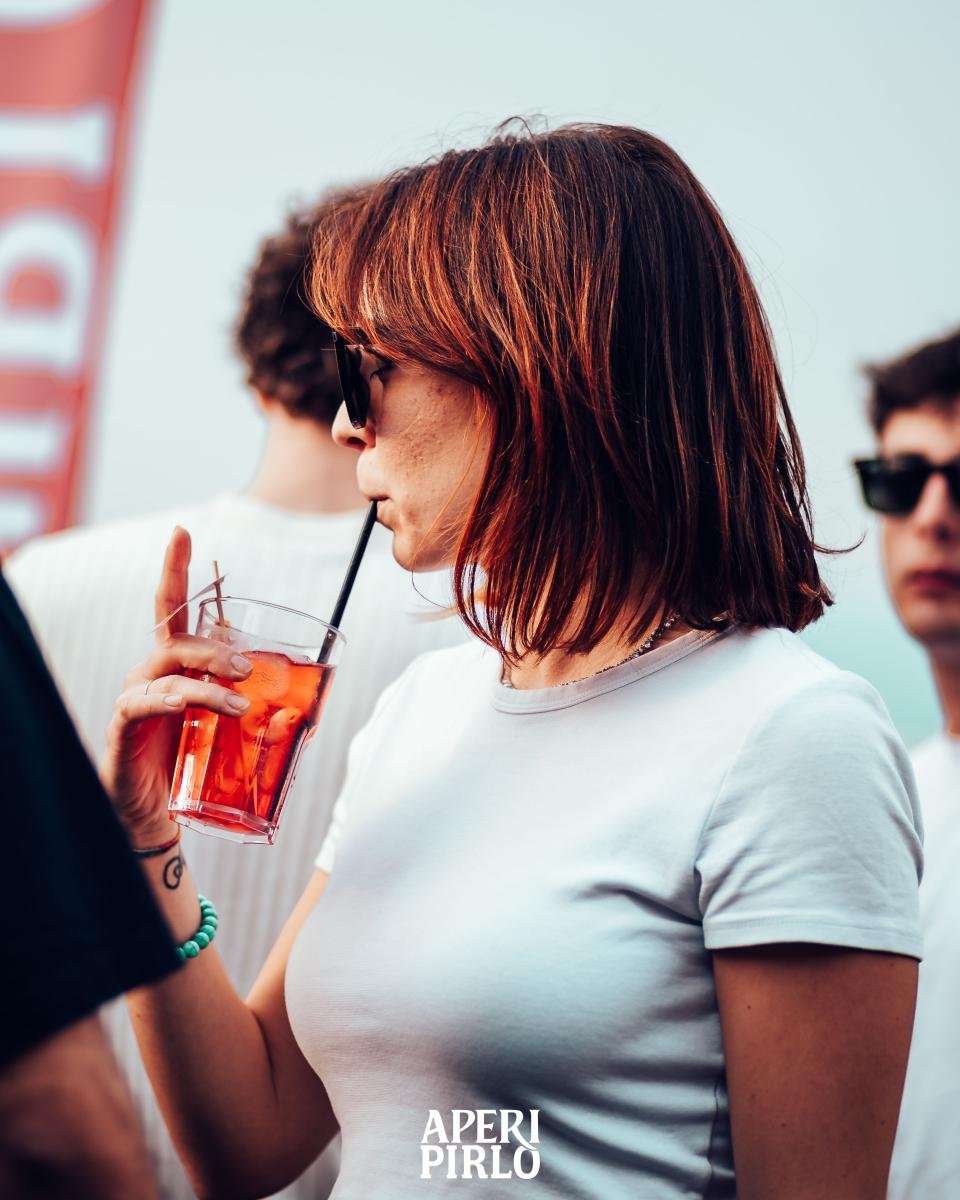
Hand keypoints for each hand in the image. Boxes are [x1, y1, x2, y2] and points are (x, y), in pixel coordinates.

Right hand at [100, 527, 253, 843]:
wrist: (154, 812)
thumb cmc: (189, 762)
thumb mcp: (224, 731)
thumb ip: (255, 713)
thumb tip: (298, 711)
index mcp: (173, 665)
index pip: (172, 609)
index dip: (175, 569)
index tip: (182, 532)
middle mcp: (150, 674)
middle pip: (177, 640)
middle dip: (216, 648)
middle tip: (250, 668)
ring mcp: (133, 699)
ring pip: (167, 673)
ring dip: (206, 683)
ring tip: (239, 703)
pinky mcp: (123, 729)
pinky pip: (140, 706)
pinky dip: (167, 701)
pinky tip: (186, 705)